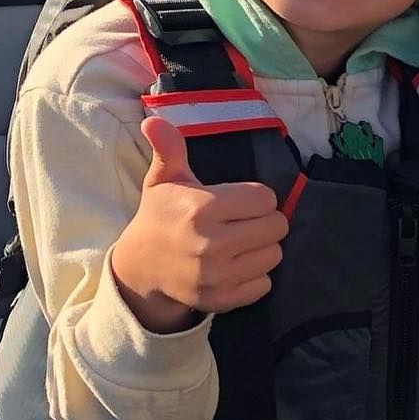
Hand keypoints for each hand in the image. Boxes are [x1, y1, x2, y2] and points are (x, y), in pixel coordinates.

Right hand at [110, 116, 288, 331]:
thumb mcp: (164, 180)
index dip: (257, 197)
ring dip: (263, 248)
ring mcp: (218, 275)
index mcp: (202, 208)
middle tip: (244, 222)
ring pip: (275, 255)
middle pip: (277, 227)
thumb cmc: (160, 217)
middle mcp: (212, 244)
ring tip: (240, 242)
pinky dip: (255, 275)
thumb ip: (169, 149)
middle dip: (265, 221)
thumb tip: (154, 120)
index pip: (266, 199)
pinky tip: (235, 265)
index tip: (239, 201)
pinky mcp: (223, 299)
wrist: (141, 268)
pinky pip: (265, 283)